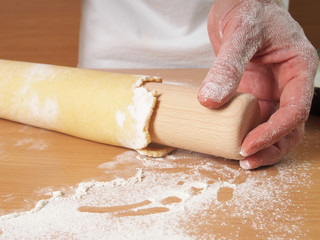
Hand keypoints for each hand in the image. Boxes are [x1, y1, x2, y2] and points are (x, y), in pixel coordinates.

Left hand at [198, 0, 318, 168]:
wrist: (239, 3)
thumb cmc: (248, 9)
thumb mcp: (240, 33)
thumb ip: (228, 66)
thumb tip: (210, 101)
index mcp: (298, 68)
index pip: (295, 110)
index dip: (273, 132)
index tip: (248, 144)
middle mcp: (288, 83)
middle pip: (289, 127)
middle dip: (271, 147)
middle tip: (246, 160)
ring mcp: (271, 89)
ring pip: (273, 127)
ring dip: (261, 146)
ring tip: (241, 159)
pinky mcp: (253, 92)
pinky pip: (253, 118)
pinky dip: (245, 132)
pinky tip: (230, 141)